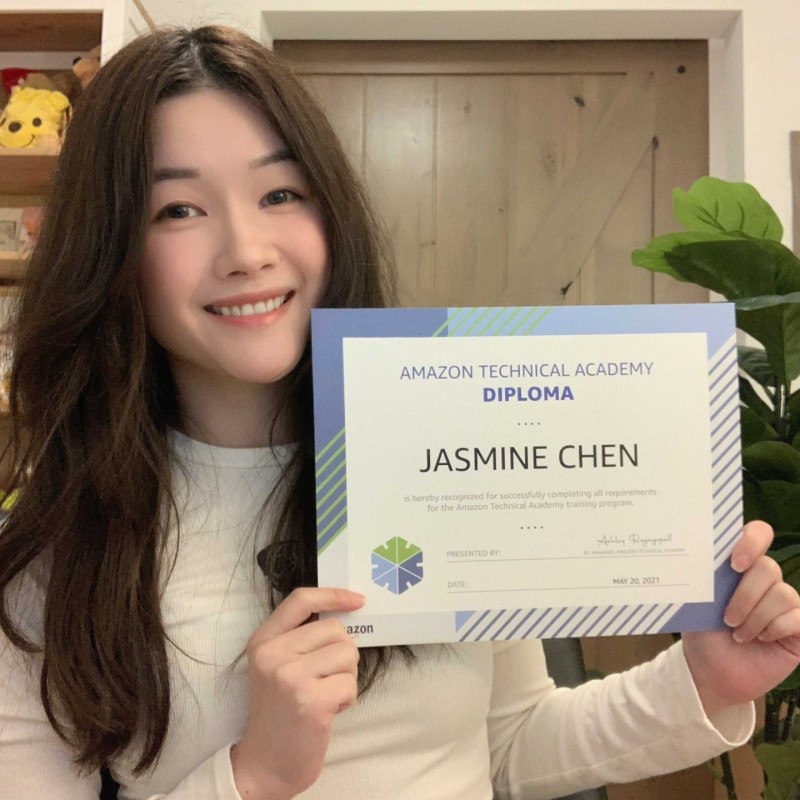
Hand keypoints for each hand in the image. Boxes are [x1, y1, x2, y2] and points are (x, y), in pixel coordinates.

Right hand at [230, 587, 364, 799]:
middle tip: (325, 680)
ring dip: (346, 677)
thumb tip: (345, 613)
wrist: (265, 765)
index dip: (333, 595)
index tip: (357, 601)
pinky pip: (350, 682)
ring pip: (347, 653)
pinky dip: (347, 698)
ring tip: (325, 695)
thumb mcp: (276, 666)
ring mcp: (290, 676)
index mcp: (263, 641)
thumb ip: (299, 638)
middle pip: (335, 629)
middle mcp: (272, 654)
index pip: (301, 600)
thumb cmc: (279, 713)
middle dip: (341, 654)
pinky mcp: (311, 700)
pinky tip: (329, 711)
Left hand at [683, 521, 799, 716]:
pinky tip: (762, 639)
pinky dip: (775, 628)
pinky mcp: (799, 626)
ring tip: (739, 634)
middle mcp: (765, 579)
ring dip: (756, 617)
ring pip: (782, 593)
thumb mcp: (698, 601)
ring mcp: (785, 602)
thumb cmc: (703, 632)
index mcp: (739, 565)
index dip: (751, 541)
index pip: (758, 534)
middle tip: (727, 618)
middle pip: (768, 568)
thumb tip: (701, 556)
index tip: (734, 563)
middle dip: (745, 595)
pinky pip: (798, 616)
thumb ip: (707, 577)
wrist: (711, 672)